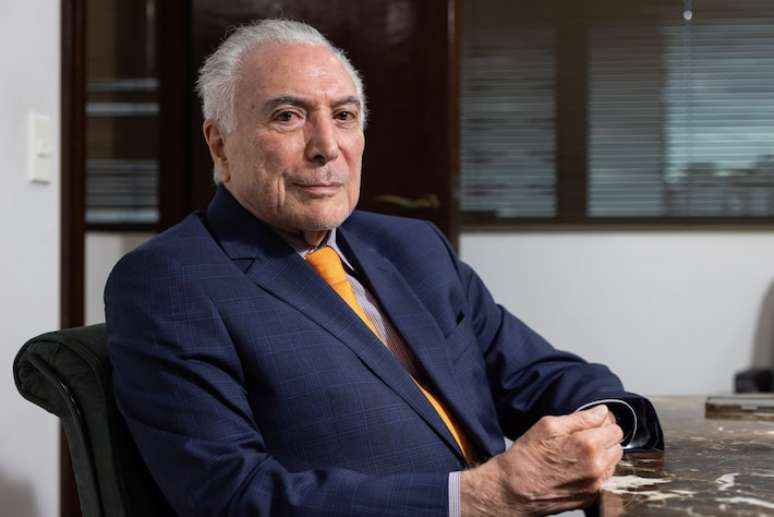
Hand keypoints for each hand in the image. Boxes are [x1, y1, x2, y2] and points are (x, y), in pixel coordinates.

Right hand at [460, 405, 623, 515]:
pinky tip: (576, 467)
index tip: (590, 423)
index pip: (615, 428)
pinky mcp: (591, 497)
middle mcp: (597, 467)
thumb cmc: (527, 457)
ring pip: (613, 463)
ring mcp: (595, 485)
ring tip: (577, 453)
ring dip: (602, 455)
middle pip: (618, 446)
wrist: (514, 490)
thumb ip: (580, 418)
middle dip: (604, 438)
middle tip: (582, 437)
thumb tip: (602, 412)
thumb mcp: (548, 426)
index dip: (602, 423)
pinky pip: (604, 479)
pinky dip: (596, 471)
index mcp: (588, 445)